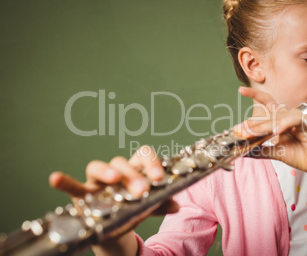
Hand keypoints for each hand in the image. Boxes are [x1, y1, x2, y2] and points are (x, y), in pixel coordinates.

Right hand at [49, 145, 178, 254]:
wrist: (117, 228)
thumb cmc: (133, 210)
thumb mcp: (148, 207)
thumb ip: (160, 204)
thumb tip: (175, 204)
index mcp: (135, 170)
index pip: (143, 155)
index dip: (151, 162)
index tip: (158, 178)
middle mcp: (115, 172)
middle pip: (122, 163)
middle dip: (132, 175)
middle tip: (142, 191)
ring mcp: (97, 182)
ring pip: (97, 166)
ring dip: (106, 171)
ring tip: (114, 178)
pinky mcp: (82, 195)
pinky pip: (72, 186)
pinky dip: (64, 182)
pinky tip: (55, 178)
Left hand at [235, 87, 306, 178]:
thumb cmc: (301, 155)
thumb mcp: (275, 152)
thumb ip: (259, 149)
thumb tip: (242, 150)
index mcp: (282, 119)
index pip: (267, 103)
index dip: (255, 94)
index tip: (241, 90)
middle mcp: (290, 115)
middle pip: (267, 115)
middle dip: (251, 125)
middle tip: (238, 131)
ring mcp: (299, 118)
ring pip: (277, 118)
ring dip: (262, 127)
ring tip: (249, 133)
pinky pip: (293, 121)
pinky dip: (283, 125)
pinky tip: (276, 131)